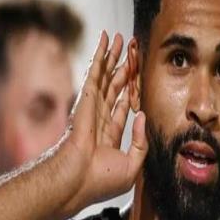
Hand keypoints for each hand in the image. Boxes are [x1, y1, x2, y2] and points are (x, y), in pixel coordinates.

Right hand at [63, 31, 147, 209]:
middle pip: (115, 87)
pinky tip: (106, 40)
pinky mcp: (87, 97)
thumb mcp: (132, 166)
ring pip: (106, 75)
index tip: (135, 79)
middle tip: (130, 52)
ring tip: (121, 39)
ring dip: (113, 56)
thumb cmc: (101, 180)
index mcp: (110, 135)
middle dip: (123, 69)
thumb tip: (142, 115)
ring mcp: (92, 106)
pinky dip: (101, 54)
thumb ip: (141, 141)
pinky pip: (96, 71)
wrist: (78, 180)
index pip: (123, 107)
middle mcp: (100, 118)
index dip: (130, 92)